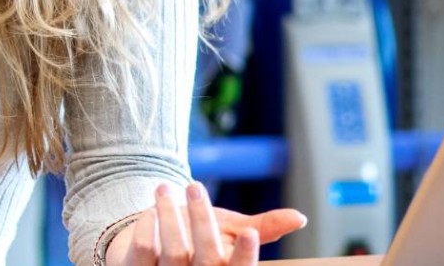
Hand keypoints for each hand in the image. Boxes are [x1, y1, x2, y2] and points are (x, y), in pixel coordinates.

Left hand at [106, 181, 306, 265]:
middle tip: (197, 186)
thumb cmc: (201, 240)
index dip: (245, 257)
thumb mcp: (232, 232)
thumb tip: (300, 218)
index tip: (251, 234)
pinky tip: (149, 211)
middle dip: (202, 221)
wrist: (154, 247)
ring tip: (166, 188)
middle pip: (206, 258)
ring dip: (169, 217)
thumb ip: (264, 227)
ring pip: (173, 253)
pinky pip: (143, 253)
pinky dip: (145, 229)